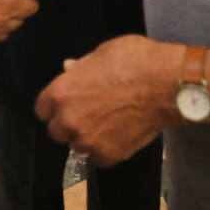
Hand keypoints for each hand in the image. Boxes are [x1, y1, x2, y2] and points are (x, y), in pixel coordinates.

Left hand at [35, 35, 181, 164]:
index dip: (54, 106)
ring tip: (106, 124)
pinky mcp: (109, 155)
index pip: (42, 109)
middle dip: (68, 124)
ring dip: (86, 137)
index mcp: (61, 93)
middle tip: (88, 113)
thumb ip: (81, 66)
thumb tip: (68, 68)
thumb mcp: (103, 52)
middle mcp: (69, 120)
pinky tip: (118, 135)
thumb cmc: (135, 60)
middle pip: (56, 132)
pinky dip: (105, 149)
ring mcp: (88, 141)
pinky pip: (98, 157)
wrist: (167, 84)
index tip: (67, 103)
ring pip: (77, 146)